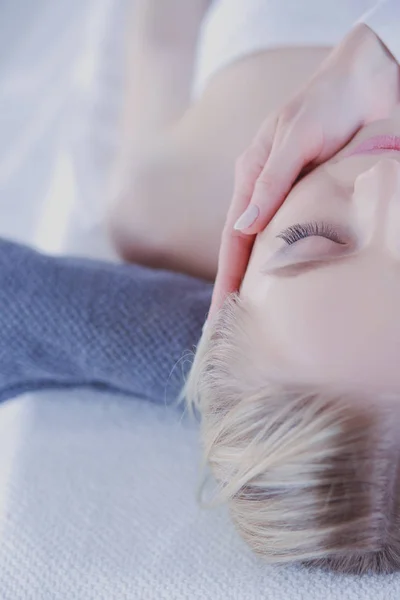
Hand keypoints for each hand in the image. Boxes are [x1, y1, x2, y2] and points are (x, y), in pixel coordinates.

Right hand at [207, 23, 399, 323]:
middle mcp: (268, 194)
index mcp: (252, 178)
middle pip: (247, 253)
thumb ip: (270, 182)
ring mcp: (292, 200)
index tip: (219, 316)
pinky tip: (293, 288)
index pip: (233, 241)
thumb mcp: (293, 139)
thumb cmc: (325, 102)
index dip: (226, 280)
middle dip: (238, 292)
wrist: (367, 79)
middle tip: (233, 332)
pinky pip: (303, 241)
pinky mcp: (319, 201)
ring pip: (274, 250)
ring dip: (265, 286)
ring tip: (258, 321)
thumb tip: (242, 228)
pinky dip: (295, 267)